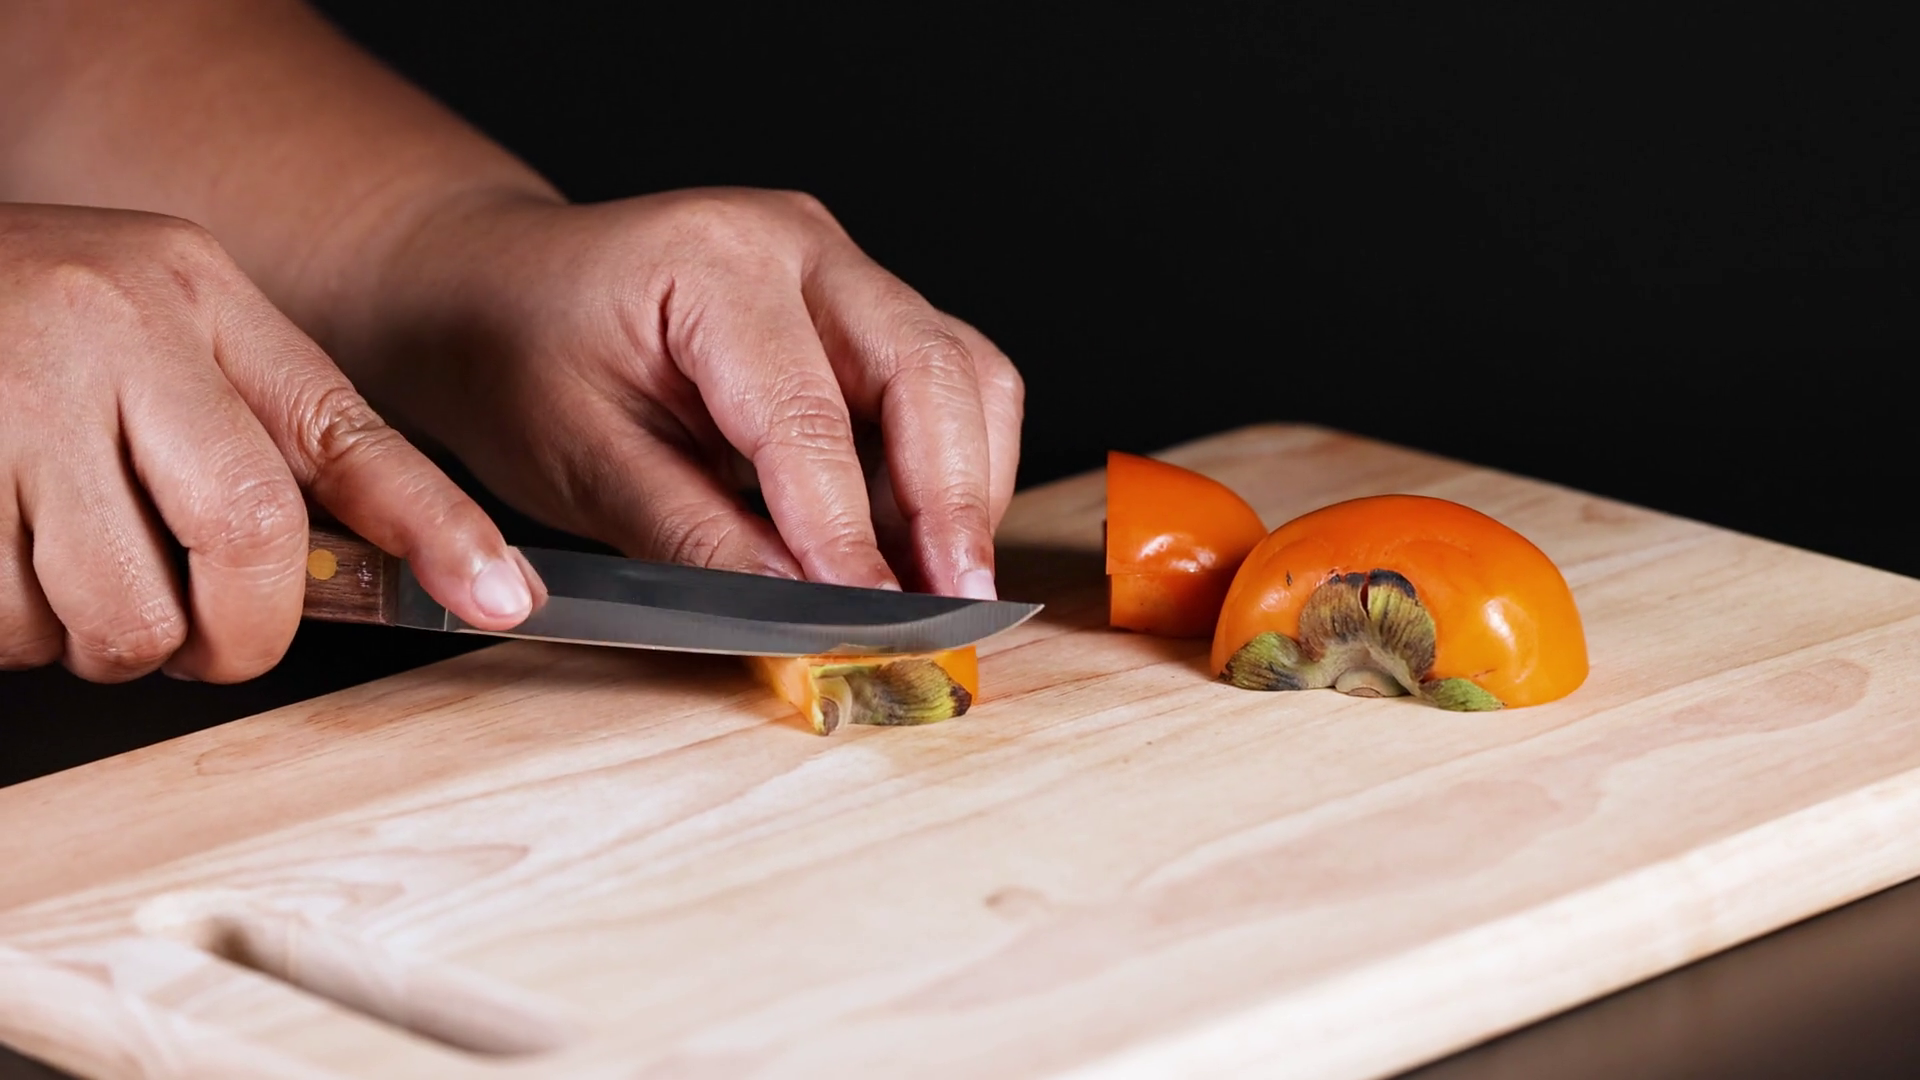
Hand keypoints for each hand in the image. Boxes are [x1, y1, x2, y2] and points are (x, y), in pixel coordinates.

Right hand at [0, 204, 540, 682]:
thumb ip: (263, 431)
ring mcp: (5, 396)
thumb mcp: (161, 328)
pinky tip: (2, 562)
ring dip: (105, 640)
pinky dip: (14, 630)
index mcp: (192, 292)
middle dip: (240, 632)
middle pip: (248, 536)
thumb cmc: (30, 322)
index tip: (504, 596)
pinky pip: (3, 620)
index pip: (346, 430)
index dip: (438, 526)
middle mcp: (108, 327)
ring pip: (114, 610)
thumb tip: (383, 569)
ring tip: (71, 573)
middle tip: (208, 638)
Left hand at [340, 188, 1023, 597]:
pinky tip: (916, 544)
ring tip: (940, 590)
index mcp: (710, 262)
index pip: (806, 414)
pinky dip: (950, 467)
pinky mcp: (863, 305)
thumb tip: (803, 612)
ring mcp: (841, 266)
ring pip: (964, 373)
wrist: (496, 289)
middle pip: (928, 370)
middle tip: (953, 611)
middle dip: (951, 504)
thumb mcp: (578, 462)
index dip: (845, 532)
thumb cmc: (517, 360)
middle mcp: (797, 242)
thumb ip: (695, 537)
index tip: (870, 624)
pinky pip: (948, 381)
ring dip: (966, 487)